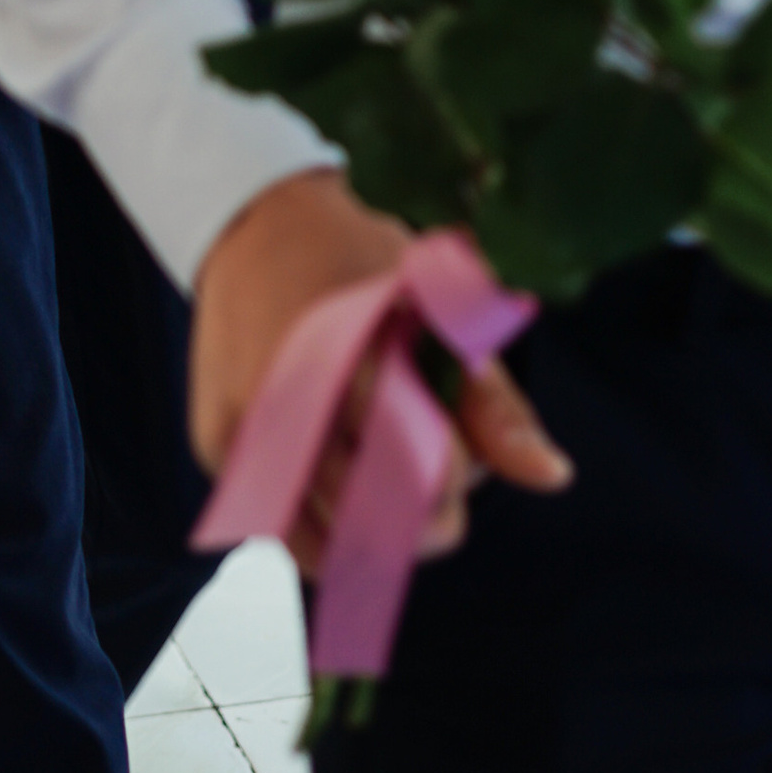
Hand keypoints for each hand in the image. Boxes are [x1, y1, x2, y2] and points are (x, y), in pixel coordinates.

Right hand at [191, 169, 570, 570]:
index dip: (454, 477)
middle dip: (419, 521)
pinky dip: (322, 528)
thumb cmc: (362, 264)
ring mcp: (244, 431)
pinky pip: (280, 530)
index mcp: (350, 356)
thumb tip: (555, 478)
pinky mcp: (216, 450)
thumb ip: (495, 402)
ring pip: (326, 547)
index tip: (459, 453)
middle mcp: (286, 400)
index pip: (420, 472)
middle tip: (431, 482)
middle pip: (373, 524)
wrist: (256, 225)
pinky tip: (340, 483)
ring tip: (385, 482)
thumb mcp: (442, 312)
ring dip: (370, 537)